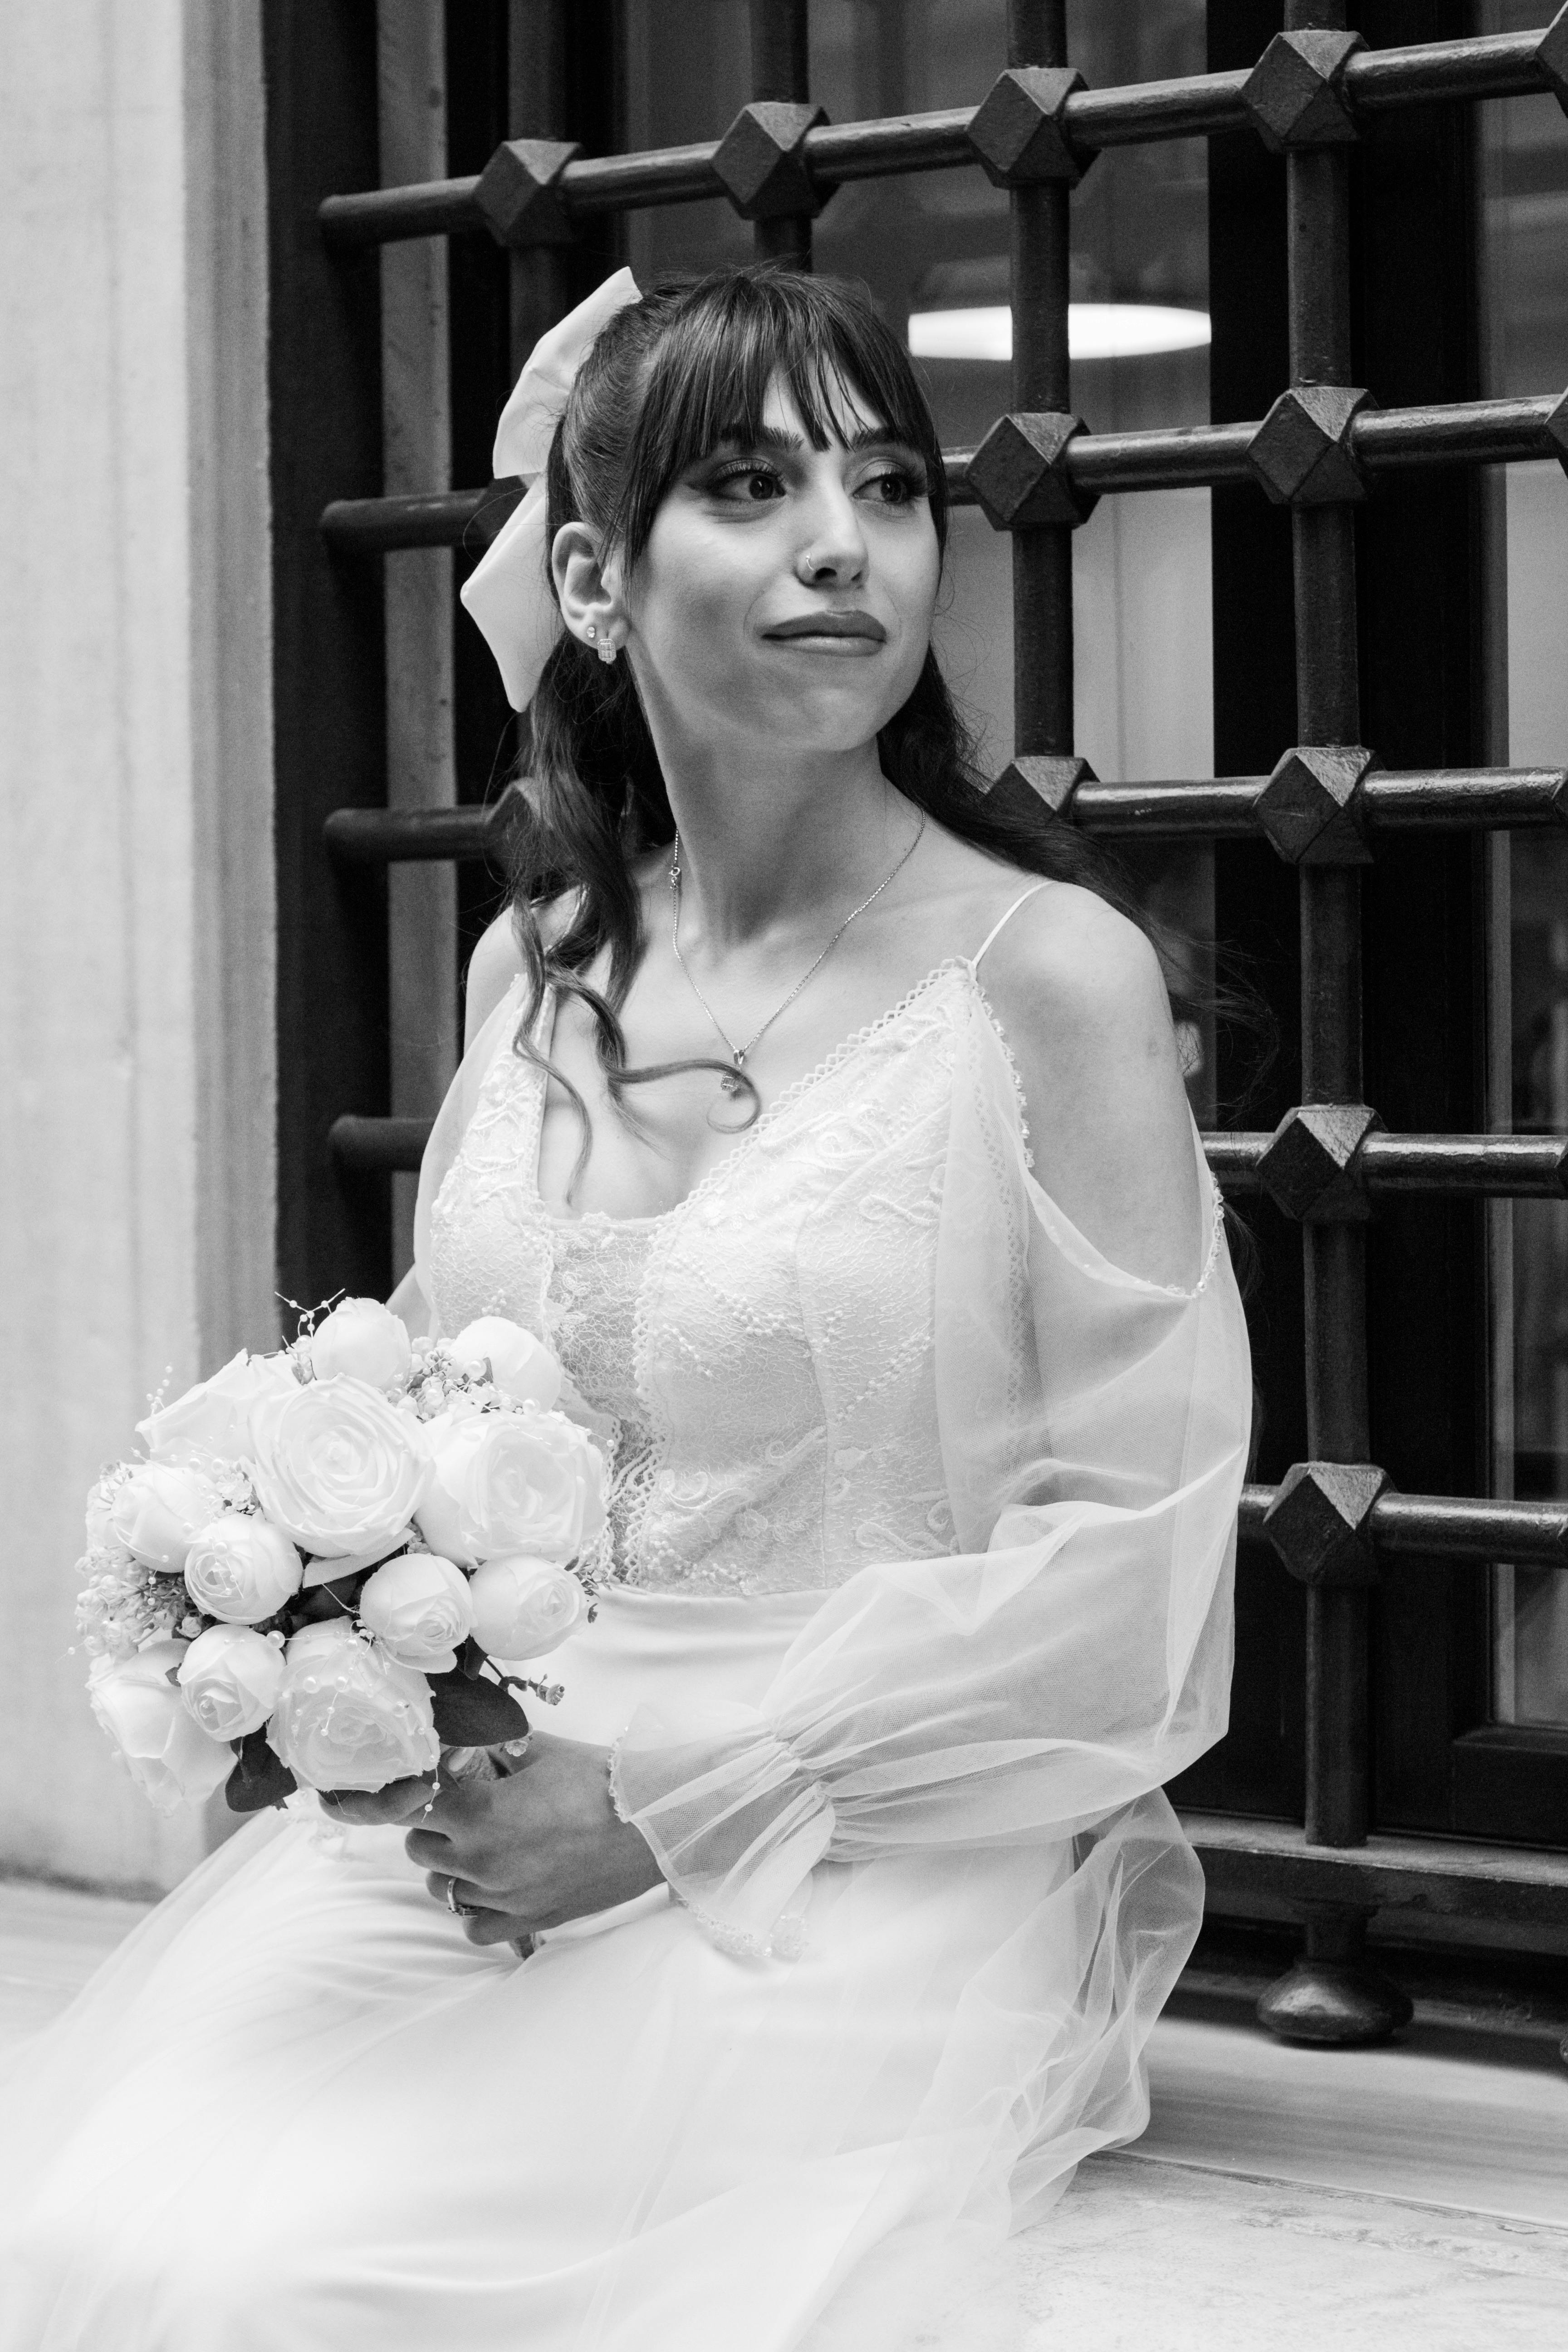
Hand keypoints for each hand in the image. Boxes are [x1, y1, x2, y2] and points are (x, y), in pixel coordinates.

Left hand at [318, 1733, 665, 1945]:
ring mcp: (502, 1897)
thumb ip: (488, 1749)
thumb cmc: (600, 1781)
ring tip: (492, 1845)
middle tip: (467, 1809)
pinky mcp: (526, 1921)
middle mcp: (480, 1860)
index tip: (326, 1801)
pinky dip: (478, 1907)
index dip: (364, 1802)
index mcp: (478, 1811)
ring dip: (455, 1867)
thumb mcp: (538, 1750)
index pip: (403, 1806)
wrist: (652, 1827)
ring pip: (444, 1888)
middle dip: (435, 1827)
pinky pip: (474, 1924)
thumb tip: (452, 1744)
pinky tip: (503, 1883)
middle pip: (421, 1849)